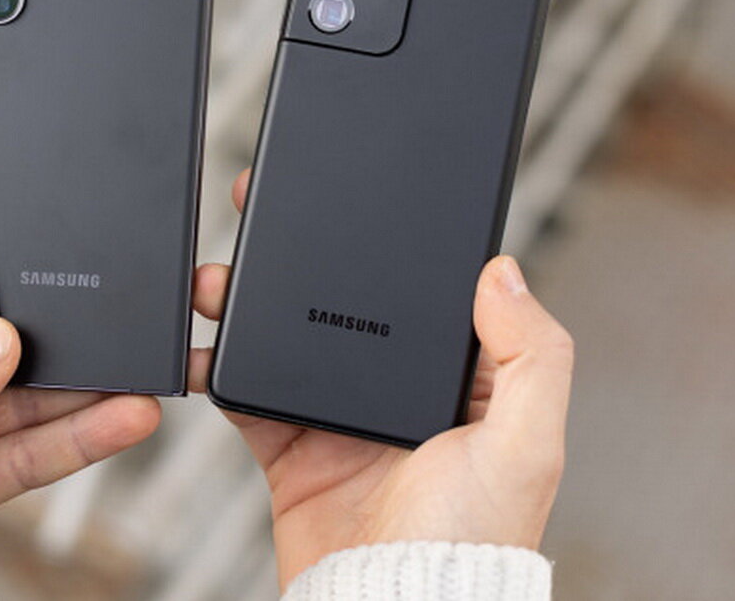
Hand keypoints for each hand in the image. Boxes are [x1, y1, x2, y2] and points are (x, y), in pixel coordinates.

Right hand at [189, 169, 573, 588]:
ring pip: (285, 334)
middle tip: (260, 213)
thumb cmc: (471, 542)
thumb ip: (531, 355)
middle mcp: (393, 386)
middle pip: (340, 297)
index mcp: (452, 376)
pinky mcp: (289, 446)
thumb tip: (505, 270)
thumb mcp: (525, 443)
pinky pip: (246, 393)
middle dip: (297, 253)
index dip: (387, 237)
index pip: (419, 288)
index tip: (355, 191)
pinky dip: (218, 366)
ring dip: (246, 301)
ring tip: (215, 278)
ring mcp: (337, 413)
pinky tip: (203, 345)